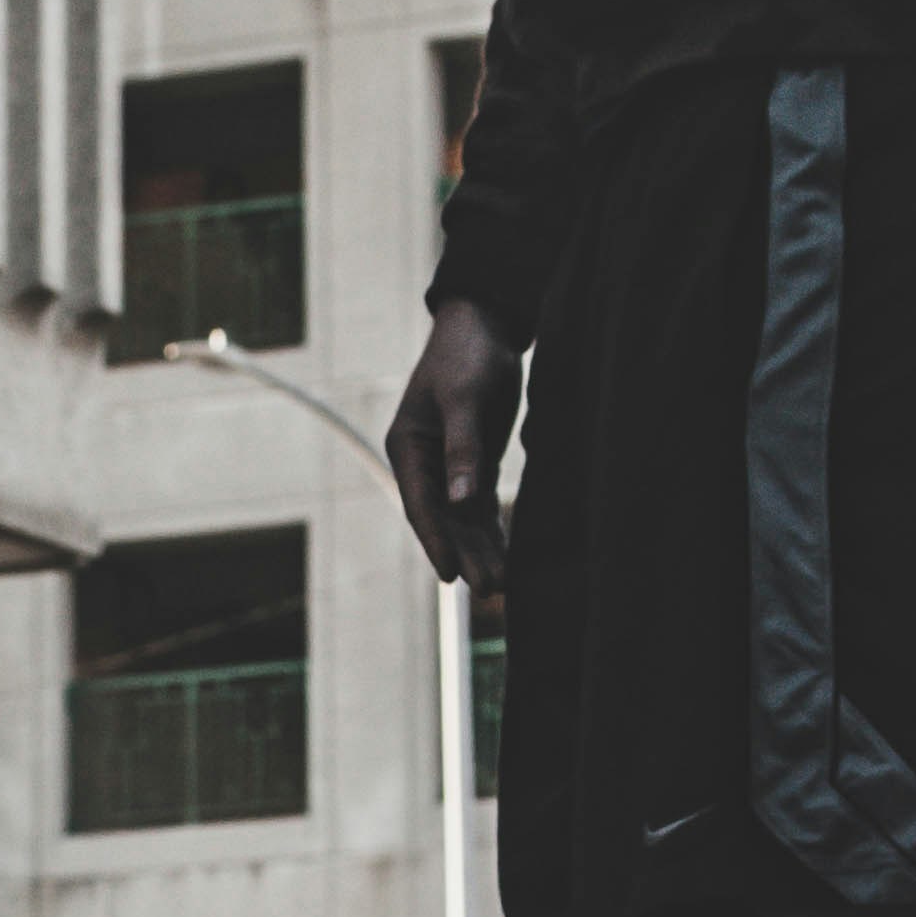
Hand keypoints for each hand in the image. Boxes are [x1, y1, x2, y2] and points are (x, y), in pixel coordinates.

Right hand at [388, 295, 517, 600]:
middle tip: (490, 589)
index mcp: (408, 448)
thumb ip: (463, 450)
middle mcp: (424, 464)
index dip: (436, 541)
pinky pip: (480, 507)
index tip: (451, 575)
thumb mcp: (466, 399)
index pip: (421, 505)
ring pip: (464, 519)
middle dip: (466, 555)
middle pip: (444, 520)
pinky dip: (492, 531)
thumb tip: (460, 503)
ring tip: (502, 586)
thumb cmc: (469, 357)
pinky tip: (507, 557)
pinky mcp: (472, 464)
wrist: (485, 326)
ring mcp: (448, 467)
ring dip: (481, 550)